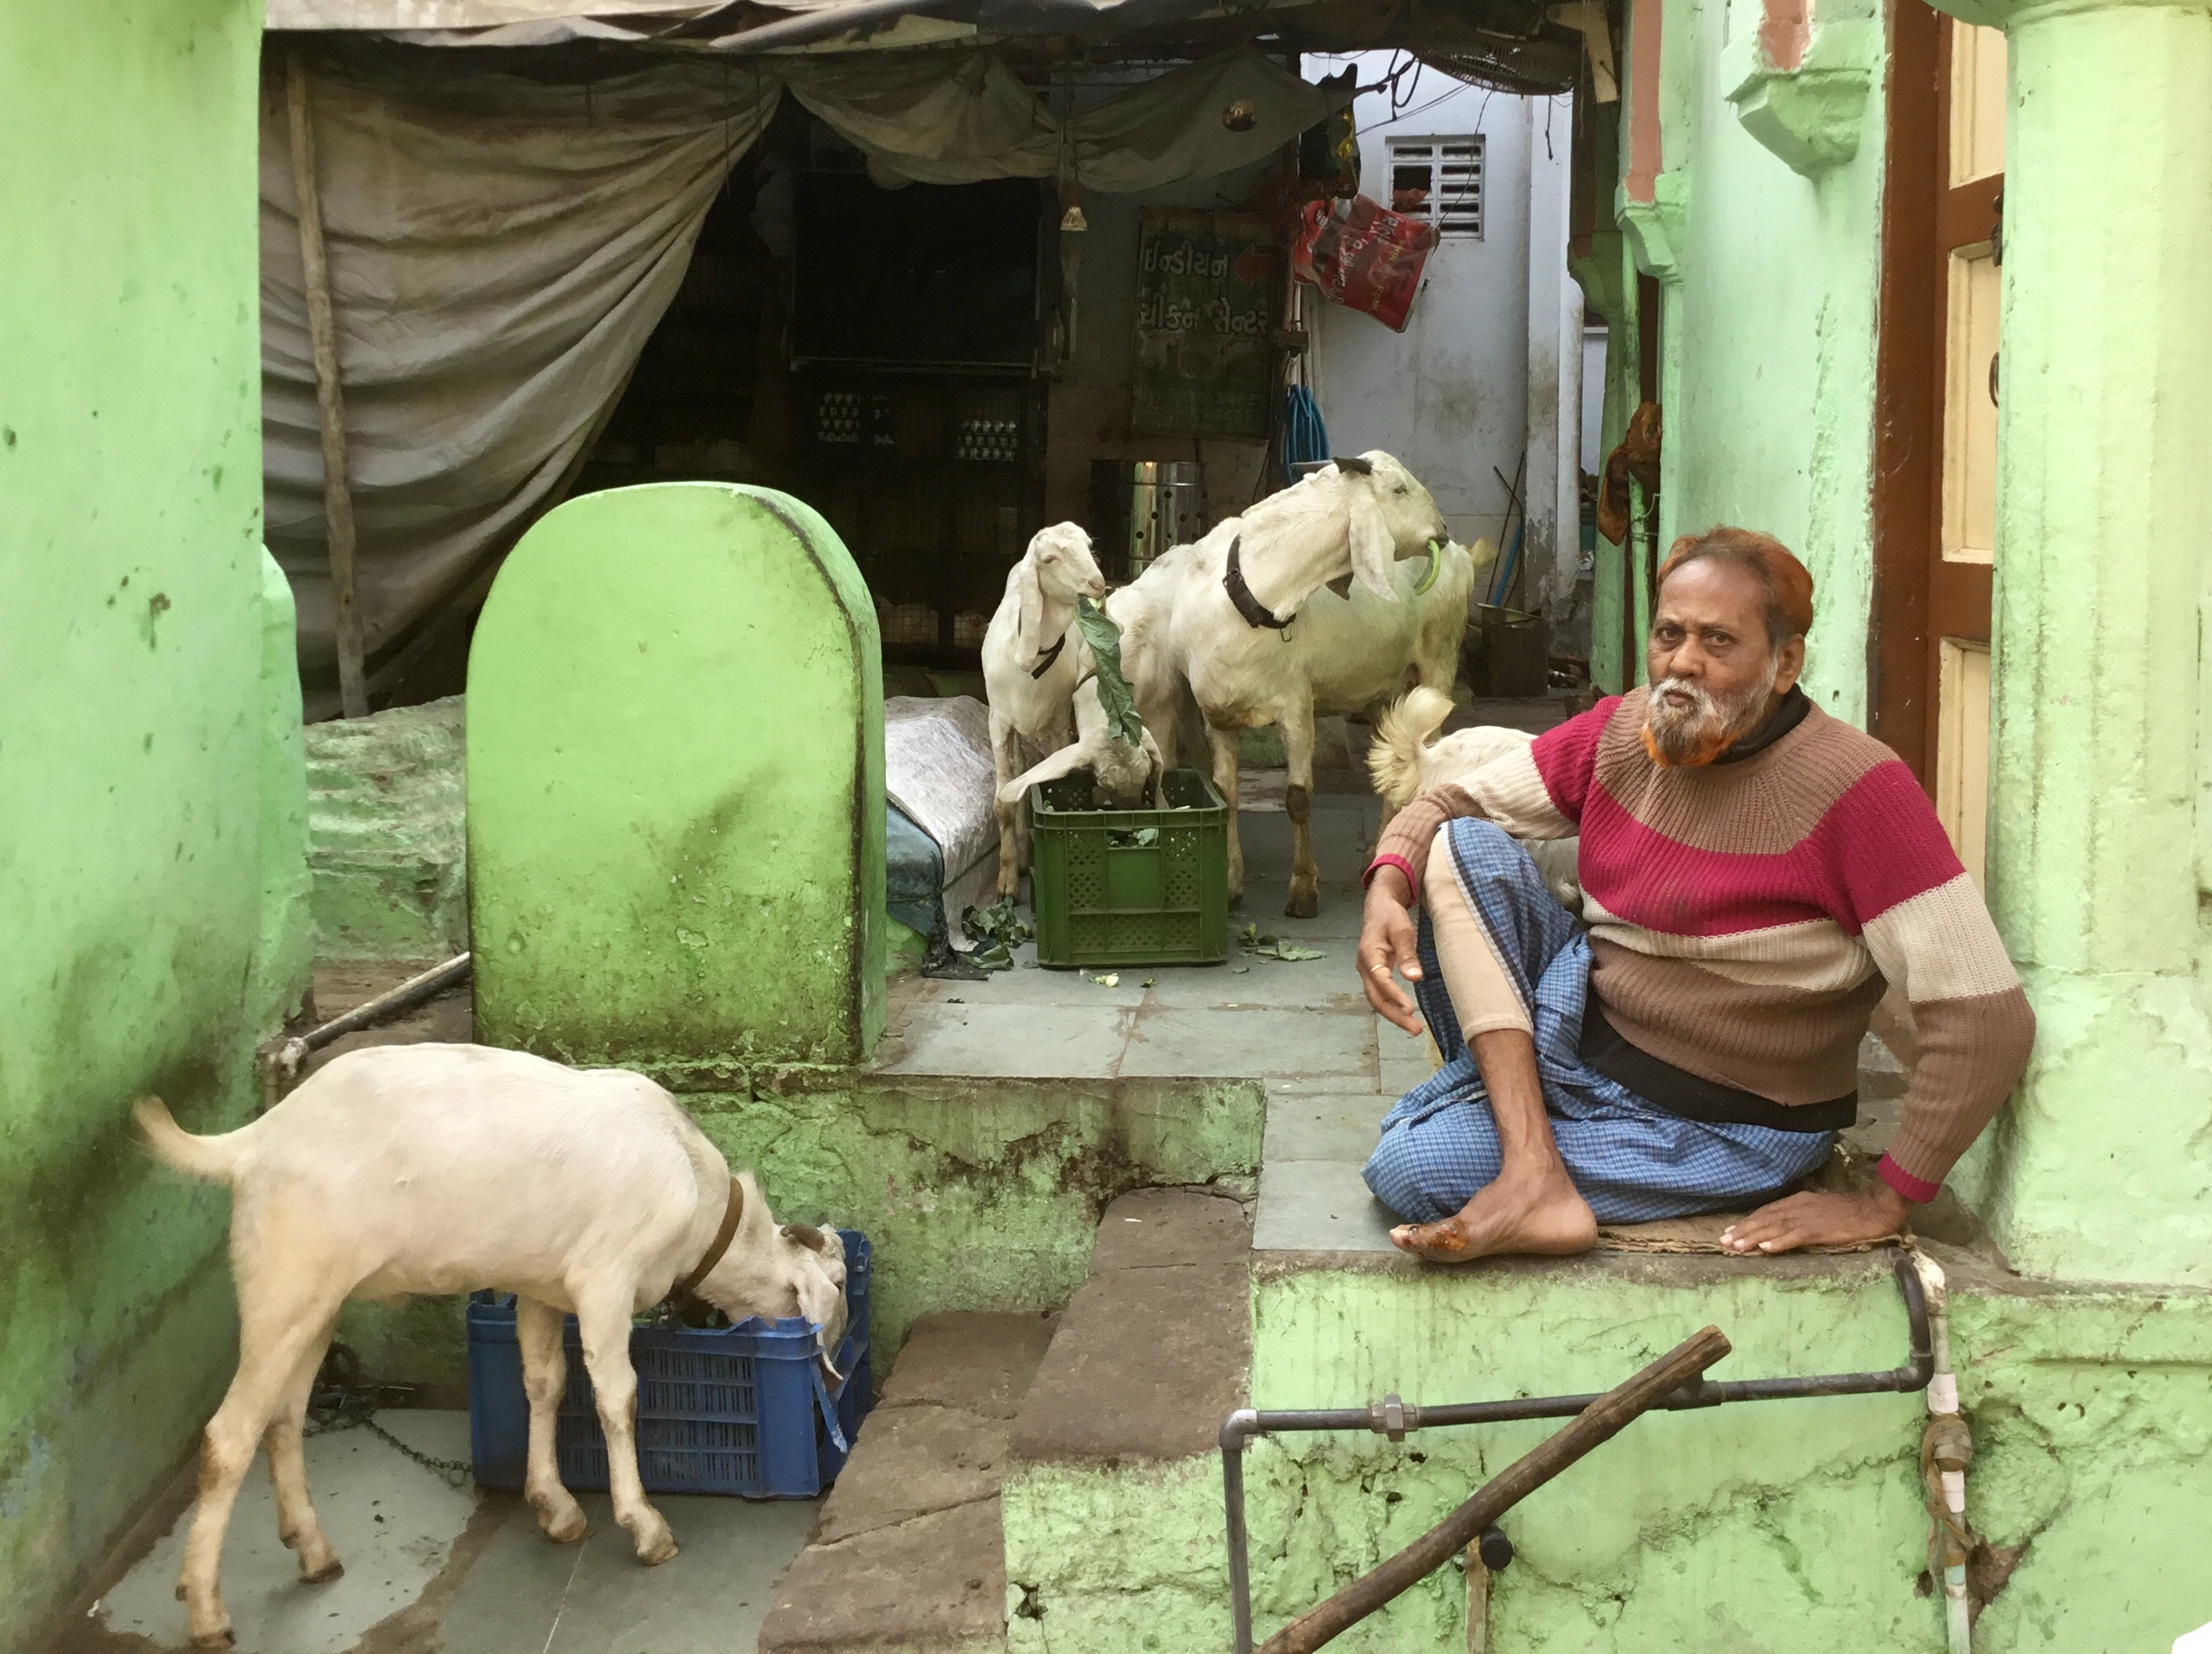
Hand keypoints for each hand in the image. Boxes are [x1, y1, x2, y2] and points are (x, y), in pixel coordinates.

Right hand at [1358, 867, 1423, 1035]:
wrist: (1378, 906)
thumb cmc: (1390, 916)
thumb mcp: (1402, 930)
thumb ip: (1407, 954)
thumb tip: (1415, 979)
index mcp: (1369, 954)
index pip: (1381, 981)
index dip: (1395, 996)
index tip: (1411, 1009)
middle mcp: (1364, 967)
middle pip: (1376, 998)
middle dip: (1394, 1016)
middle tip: (1415, 1029)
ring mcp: (1367, 972)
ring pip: (1377, 999)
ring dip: (1393, 1015)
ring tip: (1413, 1028)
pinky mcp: (1373, 974)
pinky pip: (1380, 994)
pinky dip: (1391, 1006)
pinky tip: (1405, 1014)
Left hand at [1720, 1181, 1910, 1254]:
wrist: (1874, 1207)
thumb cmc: (1850, 1210)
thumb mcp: (1819, 1208)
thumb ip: (1801, 1214)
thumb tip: (1783, 1225)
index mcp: (1798, 1201)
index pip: (1767, 1212)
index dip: (1748, 1222)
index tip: (1730, 1231)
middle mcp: (1798, 1207)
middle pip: (1765, 1219)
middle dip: (1743, 1230)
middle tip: (1723, 1241)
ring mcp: (1808, 1218)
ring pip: (1775, 1227)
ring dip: (1754, 1237)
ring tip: (1736, 1247)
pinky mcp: (1820, 1229)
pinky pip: (1796, 1236)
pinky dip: (1779, 1242)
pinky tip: (1766, 1248)